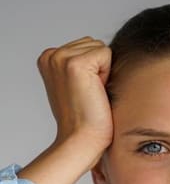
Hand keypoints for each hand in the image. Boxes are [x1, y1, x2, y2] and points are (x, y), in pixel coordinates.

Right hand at [37, 36, 113, 154]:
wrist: (81, 139)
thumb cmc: (82, 119)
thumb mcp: (74, 85)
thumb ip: (80, 65)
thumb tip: (101, 52)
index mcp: (48, 58)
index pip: (86, 46)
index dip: (93, 70)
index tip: (82, 92)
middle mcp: (51, 55)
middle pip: (94, 44)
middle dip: (98, 69)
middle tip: (89, 94)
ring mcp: (61, 58)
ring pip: (100, 48)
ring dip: (103, 72)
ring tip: (92, 93)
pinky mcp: (75, 64)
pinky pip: (106, 54)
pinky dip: (107, 74)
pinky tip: (95, 92)